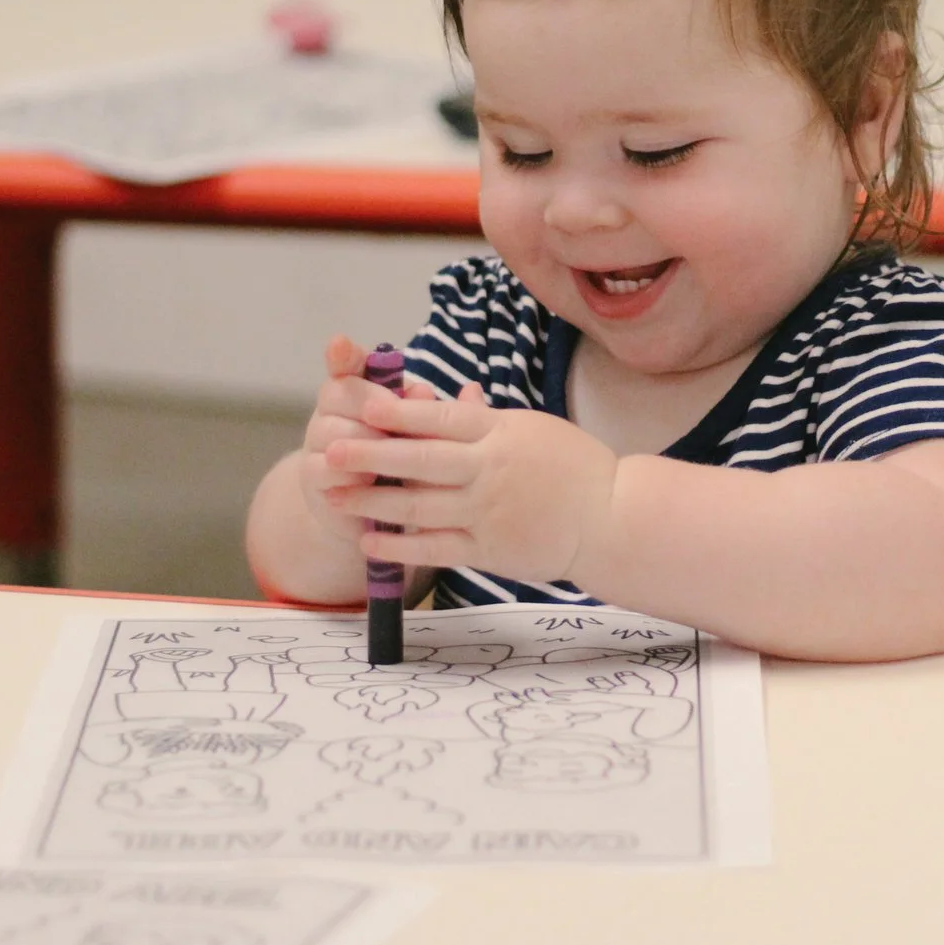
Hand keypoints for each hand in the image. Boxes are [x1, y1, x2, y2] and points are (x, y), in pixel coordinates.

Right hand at [296, 336, 442, 529]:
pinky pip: (324, 468)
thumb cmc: (407, 462)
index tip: (341, 344)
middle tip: (393, 424)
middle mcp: (332, 409)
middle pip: (339, 392)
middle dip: (371, 405)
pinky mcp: (312, 476)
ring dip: (364, 444)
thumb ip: (443, 413)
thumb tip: (471, 390)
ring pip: (332, 431)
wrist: (372, 513)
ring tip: (388, 460)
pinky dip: (350, 475)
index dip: (344, 353)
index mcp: (358, 389)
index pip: (347, 362)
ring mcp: (318, 441)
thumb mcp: (427, 434)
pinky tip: (368, 483)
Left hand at [324, 385, 619, 586]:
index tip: (363, 405)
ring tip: (334, 498)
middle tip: (332, 450)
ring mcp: (487, 512)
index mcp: (500, 433)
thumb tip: (456, 394)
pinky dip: (399, 545)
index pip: (441, 418)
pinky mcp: (489, 550)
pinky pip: (434, 547)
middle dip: (371, 455)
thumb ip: (488, 419)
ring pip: (419, 507)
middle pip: (420, 461)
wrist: (612, 517)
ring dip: (373, 502)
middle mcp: (489, 470)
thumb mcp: (533, 429)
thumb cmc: (574, 466)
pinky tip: (369, 539)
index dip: (400, 413)